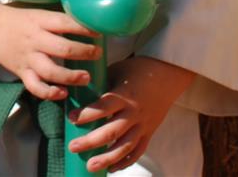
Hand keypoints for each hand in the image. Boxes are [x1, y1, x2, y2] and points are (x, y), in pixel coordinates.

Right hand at [0, 2, 97, 100]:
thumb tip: (90, 22)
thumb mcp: (38, 13)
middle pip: (62, 48)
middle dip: (84, 52)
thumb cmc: (21, 20)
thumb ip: (58, 19)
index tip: (100, 32)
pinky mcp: (22, 72)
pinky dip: (49, 93)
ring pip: (51, 71)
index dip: (84, 28)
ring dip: (71, 76)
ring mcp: (28, 57)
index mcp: (39, 20)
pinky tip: (62, 93)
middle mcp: (34, 39)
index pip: (65, 23)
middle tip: (97, 53)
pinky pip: (35, 86)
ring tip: (86, 77)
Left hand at [67, 56, 194, 172]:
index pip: (104, 107)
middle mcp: (134, 112)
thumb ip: (100, 85)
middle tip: (72, 147)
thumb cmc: (136, 70)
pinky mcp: (149, 132)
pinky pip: (138, 151)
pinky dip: (126, 162)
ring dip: (107, 158)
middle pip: (112, 131)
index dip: (87, 114)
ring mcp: (143, 124)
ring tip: (90, 166)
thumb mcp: (116, 72)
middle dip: (91, 141)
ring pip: (125, 146)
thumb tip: (75, 92)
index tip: (71, 118)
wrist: (167, 75)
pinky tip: (112, 168)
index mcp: (124, 95)